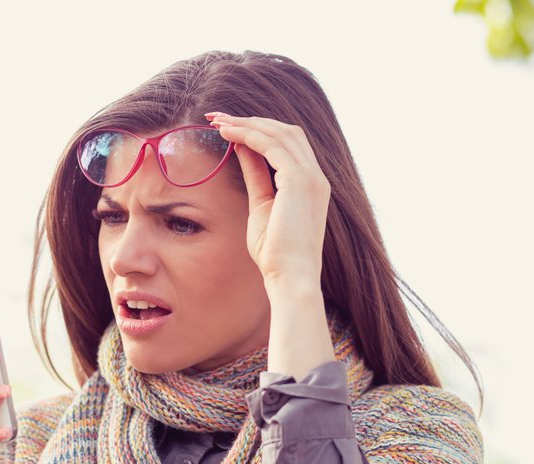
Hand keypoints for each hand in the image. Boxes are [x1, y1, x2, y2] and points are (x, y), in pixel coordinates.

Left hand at [206, 112, 330, 286]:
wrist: (290, 276)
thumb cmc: (275, 253)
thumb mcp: (262, 206)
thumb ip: (256, 176)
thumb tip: (242, 150)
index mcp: (311, 184)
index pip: (288, 144)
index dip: (259, 130)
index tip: (229, 128)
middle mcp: (316, 176)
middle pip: (285, 131)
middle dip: (251, 120)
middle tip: (218, 117)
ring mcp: (311, 177)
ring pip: (278, 133)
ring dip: (246, 123)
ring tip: (218, 122)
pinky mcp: (299, 181)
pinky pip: (271, 145)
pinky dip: (248, 135)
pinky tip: (227, 134)